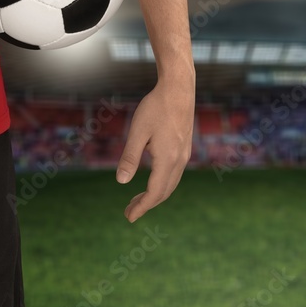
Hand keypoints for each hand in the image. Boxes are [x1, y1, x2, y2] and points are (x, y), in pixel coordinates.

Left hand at [115, 71, 194, 221]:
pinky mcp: (185, 147)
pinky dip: (162, 184)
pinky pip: (175, 173)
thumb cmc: (156, 107)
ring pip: (171, 183)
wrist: (179, 88)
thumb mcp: (138, 132)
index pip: (155, 192)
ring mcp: (184, 153)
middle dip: (147, 204)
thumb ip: (130, 158)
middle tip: (129, 212)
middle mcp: (179, 160)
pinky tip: (152, 180)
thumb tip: (120, 182)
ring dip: (155, 194)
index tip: (129, 217)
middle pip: (164, 191)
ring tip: (137, 199)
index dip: (142, 207)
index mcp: (167, 159)